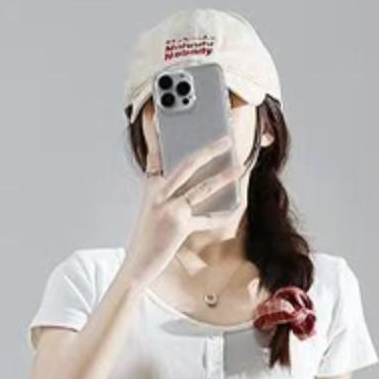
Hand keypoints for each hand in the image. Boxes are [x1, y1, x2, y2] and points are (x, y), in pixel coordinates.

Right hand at [120, 133, 239, 286]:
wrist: (138, 264)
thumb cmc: (148, 237)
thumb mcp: (151, 208)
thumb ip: (163, 189)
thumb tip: (189, 178)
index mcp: (151, 186)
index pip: (156, 152)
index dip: (158, 132)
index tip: (164, 114)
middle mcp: (158, 194)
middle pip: (188, 164)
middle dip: (209, 149)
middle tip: (226, 139)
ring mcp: (169, 209)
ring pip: (202, 187)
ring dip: (224, 176)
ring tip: (240, 167)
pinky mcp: (180, 226)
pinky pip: (208, 218)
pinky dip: (224, 213)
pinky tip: (237, 205)